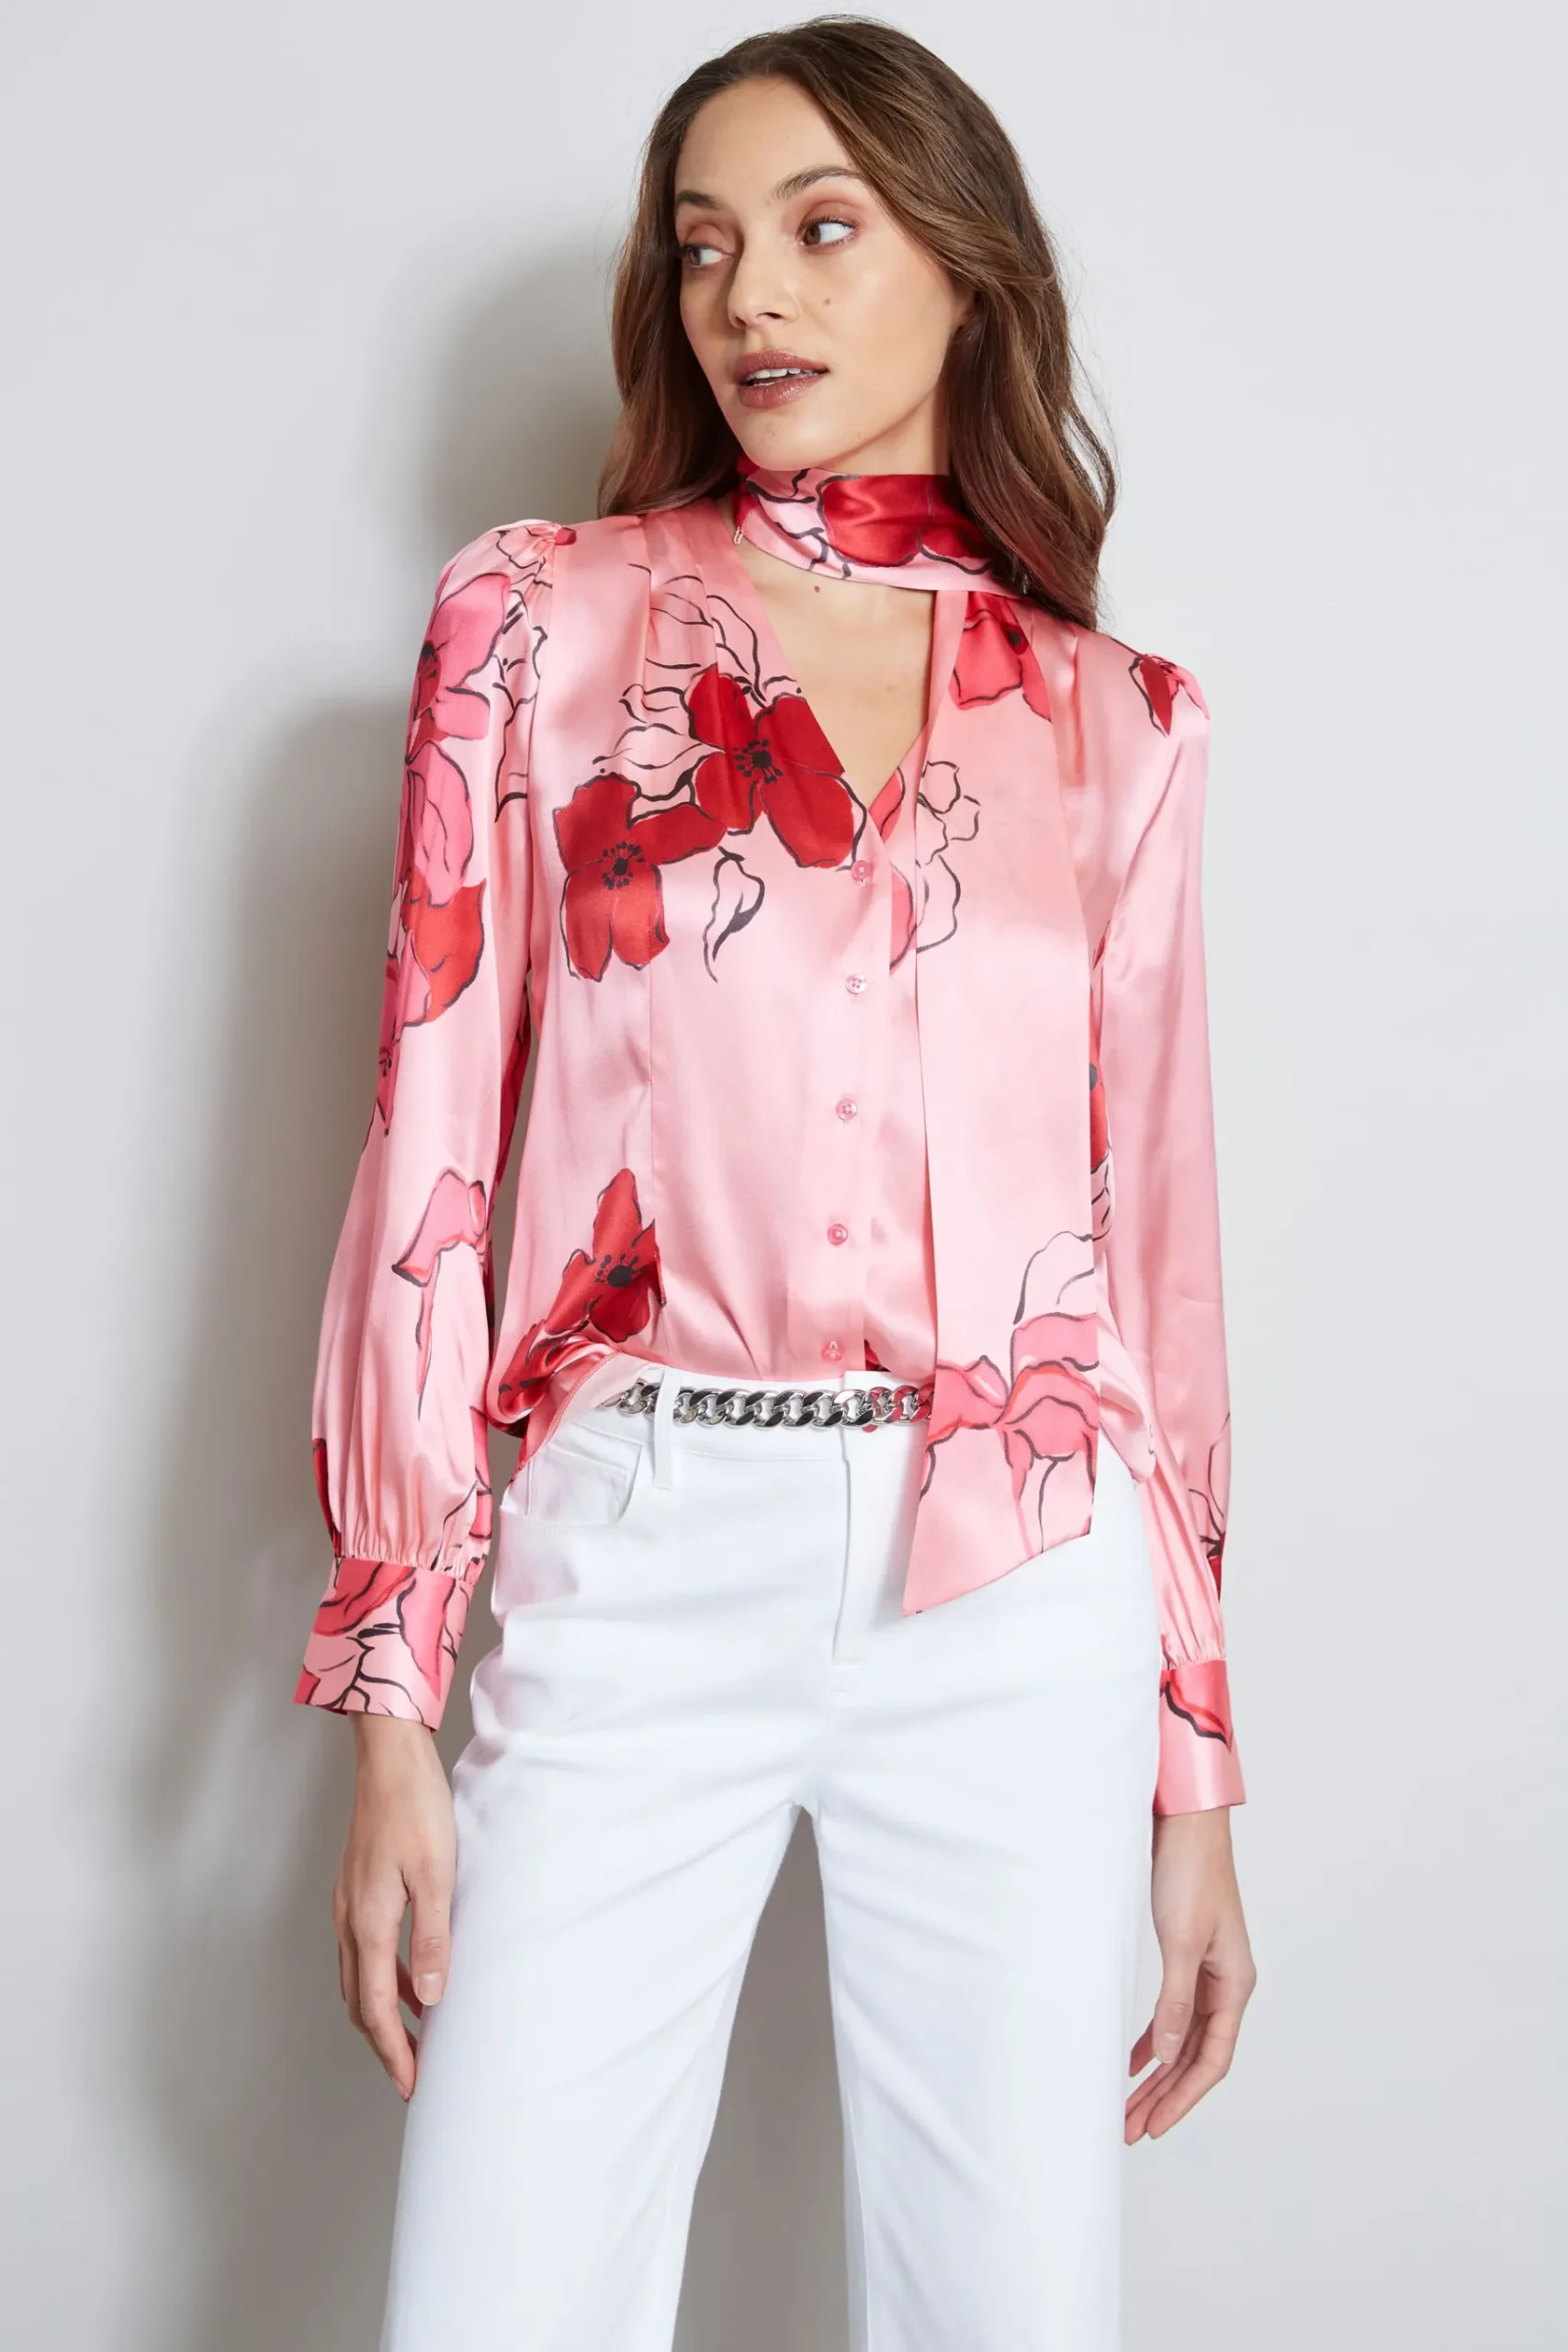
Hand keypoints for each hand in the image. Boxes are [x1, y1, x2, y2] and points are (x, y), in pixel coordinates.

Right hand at [332, 1716, 455, 2098]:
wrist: (389, 1758)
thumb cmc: (415, 1808)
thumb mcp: (437, 1874)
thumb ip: (434, 1936)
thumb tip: (433, 1997)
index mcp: (368, 1923)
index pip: (377, 2009)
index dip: (394, 2052)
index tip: (413, 2085)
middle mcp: (350, 1920)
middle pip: (361, 2003)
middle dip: (384, 2043)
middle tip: (412, 2074)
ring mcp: (349, 1904)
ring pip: (360, 1979)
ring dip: (385, 2012)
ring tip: (419, 2035)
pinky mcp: (356, 1889)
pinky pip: (366, 1951)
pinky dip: (386, 1977)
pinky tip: (417, 1977)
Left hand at [1126, 1805, 1254, 2141]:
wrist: (1185, 1823)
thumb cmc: (1190, 1874)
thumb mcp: (1181, 1941)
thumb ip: (1175, 2001)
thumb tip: (1169, 2056)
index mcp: (1235, 1985)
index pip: (1213, 2059)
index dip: (1184, 2097)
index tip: (1155, 2127)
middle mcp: (1226, 1985)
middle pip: (1196, 2056)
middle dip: (1165, 2095)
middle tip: (1131, 2128)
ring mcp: (1207, 1972)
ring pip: (1183, 2039)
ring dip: (1157, 2074)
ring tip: (1128, 2105)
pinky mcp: (1187, 1957)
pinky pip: (1173, 2014)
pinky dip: (1154, 2039)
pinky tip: (1134, 2058)